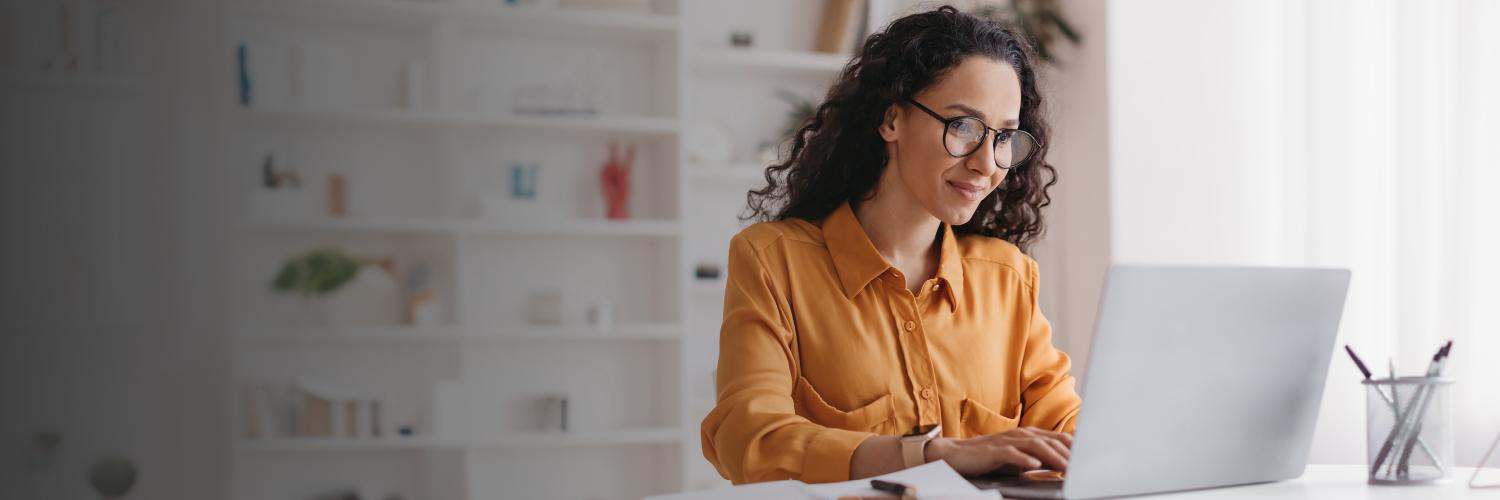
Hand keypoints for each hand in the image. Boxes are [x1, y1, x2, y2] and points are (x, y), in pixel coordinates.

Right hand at [925, 427, 1071, 475]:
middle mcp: (1020, 434)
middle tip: (1084, 465)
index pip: (1057, 438)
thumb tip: (1062, 466)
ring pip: (1034, 445)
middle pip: (1050, 441)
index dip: (1075, 447)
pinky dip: (1023, 458)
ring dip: (1052, 456)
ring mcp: (1006, 441)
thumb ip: (1038, 459)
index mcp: (1028, 435)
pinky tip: (1033, 465)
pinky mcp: (992, 450)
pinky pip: (1010, 453)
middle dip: (1069, 453)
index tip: (1091, 457)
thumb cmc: (988, 459)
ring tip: (1066, 467)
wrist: (954, 455)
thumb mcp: (1017, 459)